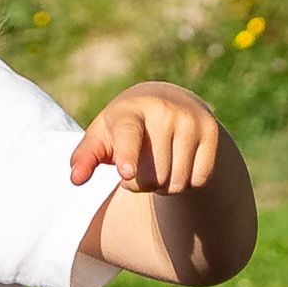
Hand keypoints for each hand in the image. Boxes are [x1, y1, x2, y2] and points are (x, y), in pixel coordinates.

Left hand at [67, 84, 232, 197]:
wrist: (169, 100)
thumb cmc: (125, 126)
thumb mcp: (102, 136)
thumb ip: (86, 157)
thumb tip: (76, 180)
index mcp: (129, 110)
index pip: (128, 136)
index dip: (127, 156)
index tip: (126, 172)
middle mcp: (163, 111)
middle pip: (153, 177)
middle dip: (142, 183)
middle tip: (139, 166)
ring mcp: (190, 120)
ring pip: (177, 182)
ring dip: (165, 186)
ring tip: (159, 165)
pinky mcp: (211, 132)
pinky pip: (199, 180)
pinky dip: (187, 183)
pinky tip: (179, 164)